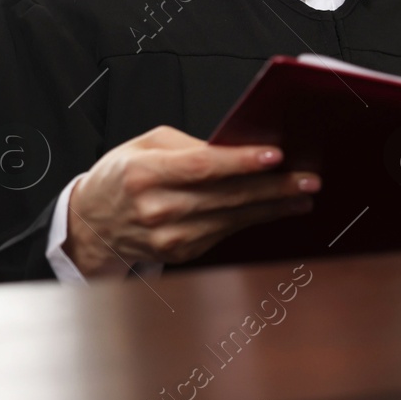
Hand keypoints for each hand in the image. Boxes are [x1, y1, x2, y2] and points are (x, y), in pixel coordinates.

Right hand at [62, 125, 318, 276]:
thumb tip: (238, 148)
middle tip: (308, 179)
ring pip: (232, 219)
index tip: (275, 155)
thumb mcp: (147, 145)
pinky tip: (276, 210)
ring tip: (304, 195)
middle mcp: (155, 210)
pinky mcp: (180, 254)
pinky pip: (225, 234)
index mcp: (144, 174)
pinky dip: (254, 220)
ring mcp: (168, 238)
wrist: (92, 223)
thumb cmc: (123, 174)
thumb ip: (191, 146)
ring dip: (273, 207)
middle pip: (225, 197)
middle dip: (273, 188)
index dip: (241, 162)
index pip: (201, 167)